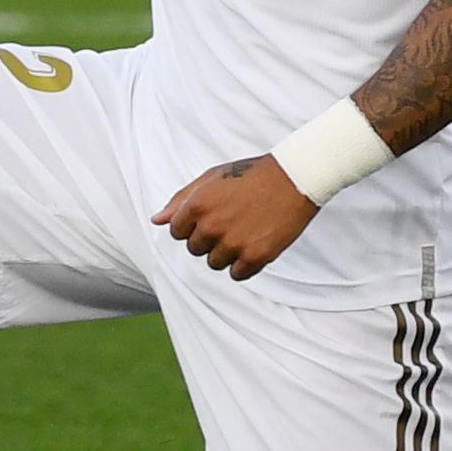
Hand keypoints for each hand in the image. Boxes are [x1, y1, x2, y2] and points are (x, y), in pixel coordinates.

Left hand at [153, 156, 319, 279]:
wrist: (294, 178)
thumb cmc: (251, 175)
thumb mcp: (212, 178)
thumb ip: (181, 200)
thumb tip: (157, 220)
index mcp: (197, 205)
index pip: (177, 232)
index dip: (194, 224)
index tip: (213, 215)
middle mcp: (211, 226)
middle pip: (195, 249)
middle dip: (210, 238)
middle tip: (233, 219)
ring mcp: (233, 244)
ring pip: (215, 263)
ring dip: (227, 252)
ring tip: (246, 230)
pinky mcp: (254, 257)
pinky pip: (236, 274)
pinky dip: (245, 264)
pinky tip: (256, 242)